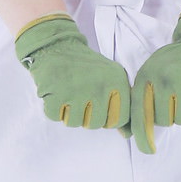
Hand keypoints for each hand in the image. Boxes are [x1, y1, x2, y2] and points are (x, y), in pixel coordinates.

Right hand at [14, 13, 131, 134]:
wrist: (58, 46)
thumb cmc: (87, 69)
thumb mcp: (111, 80)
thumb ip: (121, 106)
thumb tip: (127, 135)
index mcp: (117, 81)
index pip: (118, 120)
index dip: (107, 118)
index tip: (99, 105)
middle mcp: (99, 85)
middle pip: (95, 124)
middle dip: (86, 116)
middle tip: (80, 97)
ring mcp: (77, 89)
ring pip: (74, 123)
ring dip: (69, 113)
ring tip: (68, 92)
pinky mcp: (55, 92)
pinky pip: (55, 116)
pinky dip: (53, 109)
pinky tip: (57, 92)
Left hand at [125, 4, 180, 154]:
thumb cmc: (176, 61)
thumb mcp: (152, 72)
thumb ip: (141, 99)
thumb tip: (130, 133)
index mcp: (146, 77)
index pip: (139, 114)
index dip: (142, 136)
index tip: (147, 150)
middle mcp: (163, 81)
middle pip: (164, 121)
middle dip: (172, 114)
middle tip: (179, 96)